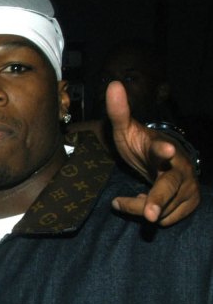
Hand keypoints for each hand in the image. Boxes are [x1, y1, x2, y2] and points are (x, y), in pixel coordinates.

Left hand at [105, 81, 199, 225]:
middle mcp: (179, 168)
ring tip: (132, 196)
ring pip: (160, 209)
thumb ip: (119, 112)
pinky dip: (154, 214)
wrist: (164, 162)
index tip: (167, 149)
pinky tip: (149, 203)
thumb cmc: (142, 146)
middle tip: (150, 215)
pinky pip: (168, 219)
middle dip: (158, 200)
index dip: (163, 149)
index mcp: (161, 148)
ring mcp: (188, 187)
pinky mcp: (191, 203)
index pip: (161, 149)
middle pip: (167, 187)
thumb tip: (113, 85)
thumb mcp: (127, 130)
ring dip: (140, 207)